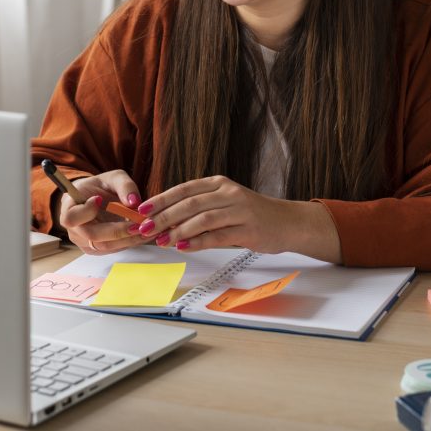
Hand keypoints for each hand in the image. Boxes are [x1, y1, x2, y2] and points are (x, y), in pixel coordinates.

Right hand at [59, 170, 150, 254]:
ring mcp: (84, 242)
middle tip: (138, 224)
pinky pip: (113, 249)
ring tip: (146, 230)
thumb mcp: (114, 177)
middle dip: (118, 230)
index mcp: (70, 207)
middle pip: (92, 235)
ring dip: (127, 239)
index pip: (71, 218)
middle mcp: (74, 229)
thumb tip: (134, 202)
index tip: (99, 199)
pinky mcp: (96, 250)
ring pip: (105, 246)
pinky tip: (142, 235)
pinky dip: (129, 243)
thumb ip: (124, 185)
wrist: (96, 198)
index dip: (85, 212)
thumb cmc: (101, 187)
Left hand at [136, 175, 340, 260]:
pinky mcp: (248, 229)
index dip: (162, 199)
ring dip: (178, 231)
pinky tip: (183, 247)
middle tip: (146, 228)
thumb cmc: (251, 214)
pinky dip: (197, 242)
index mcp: (219, 183)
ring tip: (161, 241)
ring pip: (202, 219)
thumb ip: (200, 208)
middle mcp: (228, 193)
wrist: (288, 222)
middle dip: (164, 216)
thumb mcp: (225, 202)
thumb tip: (166, 220)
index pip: (184, 189)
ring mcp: (240, 210)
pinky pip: (217, 236)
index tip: (142, 210)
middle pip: (189, 204)